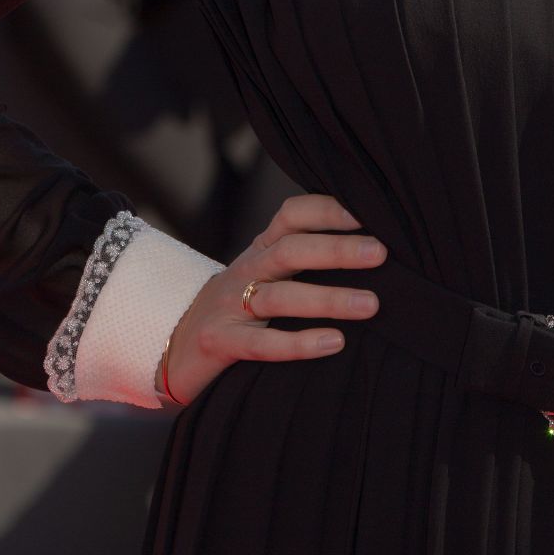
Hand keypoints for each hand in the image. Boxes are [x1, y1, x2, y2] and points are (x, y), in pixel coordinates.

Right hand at [161, 193, 386, 405]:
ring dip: (328, 298)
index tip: (370, 212)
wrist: (174, 345)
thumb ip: (305, 260)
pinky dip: (299, 343)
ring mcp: (230, 306)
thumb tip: (376, 250)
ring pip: (279, 297)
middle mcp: (247, 270)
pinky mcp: (220, 343)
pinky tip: (334, 342)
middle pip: (290, 250)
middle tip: (380, 252)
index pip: (292, 215)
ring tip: (371, 304)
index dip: (328, 209)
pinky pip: (261, 344)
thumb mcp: (267, 275)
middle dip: (336, 249)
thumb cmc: (239, 307)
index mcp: (262, 249)